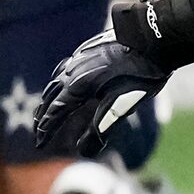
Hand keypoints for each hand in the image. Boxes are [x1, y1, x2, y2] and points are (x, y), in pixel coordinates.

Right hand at [33, 34, 170, 159]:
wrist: (154, 40)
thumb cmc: (140, 75)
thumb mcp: (121, 106)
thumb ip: (100, 129)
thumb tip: (83, 152)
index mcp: (77, 86)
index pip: (55, 112)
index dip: (47, 130)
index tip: (39, 145)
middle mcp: (72, 71)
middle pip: (51, 97)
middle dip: (44, 116)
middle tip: (40, 132)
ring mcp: (79, 58)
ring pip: (56, 81)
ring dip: (49, 98)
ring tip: (46, 109)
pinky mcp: (87, 51)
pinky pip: (65, 69)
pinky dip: (59, 82)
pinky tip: (65, 81)